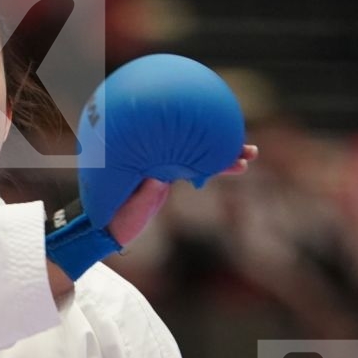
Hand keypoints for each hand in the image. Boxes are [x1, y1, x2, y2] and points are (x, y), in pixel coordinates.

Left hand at [106, 145, 257, 247]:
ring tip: (250, 156)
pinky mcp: (170, 178)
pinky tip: (235, 167)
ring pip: (200, 155)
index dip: (202, 138)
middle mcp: (159, 157)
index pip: (181, 144)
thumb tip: (156, 180)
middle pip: (195, 144)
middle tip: (247, 146)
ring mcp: (166, 167)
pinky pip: (197, 169)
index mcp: (150, 159)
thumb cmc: (115, 217)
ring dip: (224, 156)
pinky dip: (215, 168)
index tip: (221, 129)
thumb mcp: (130, 207)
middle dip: (222, 142)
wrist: (108, 228)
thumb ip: (143, 194)